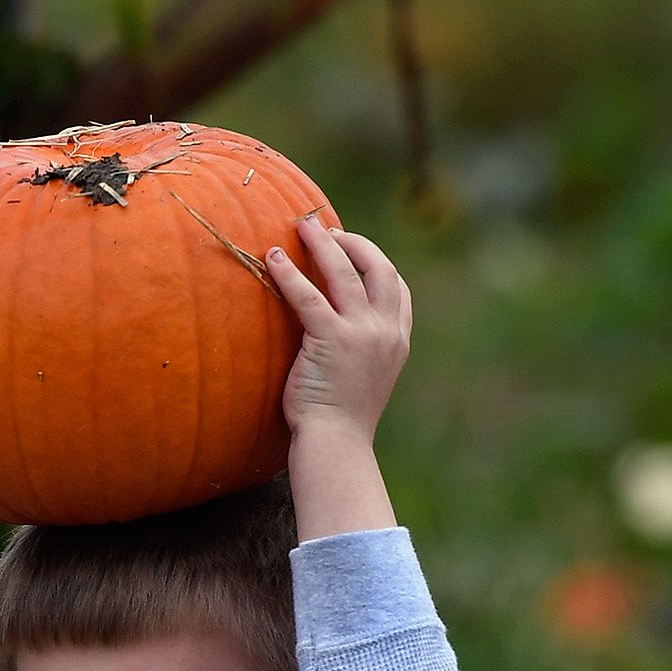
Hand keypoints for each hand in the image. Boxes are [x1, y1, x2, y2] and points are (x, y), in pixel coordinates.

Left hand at [267, 217, 412, 445]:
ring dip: (322, 244)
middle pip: (378, 268)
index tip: (354, 251)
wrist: (338, 444)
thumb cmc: (343, 420)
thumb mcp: (366, 378)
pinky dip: (290, 275)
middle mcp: (386, 331)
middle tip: (326, 230)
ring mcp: (362, 334)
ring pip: (344, 272)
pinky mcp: (332, 340)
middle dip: (353, 242)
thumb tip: (343, 334)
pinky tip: (273, 260)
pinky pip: (309, 297)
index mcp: (398, 340)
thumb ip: (364, 350)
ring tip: (301, 226)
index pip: (398, 289)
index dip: (376, 263)